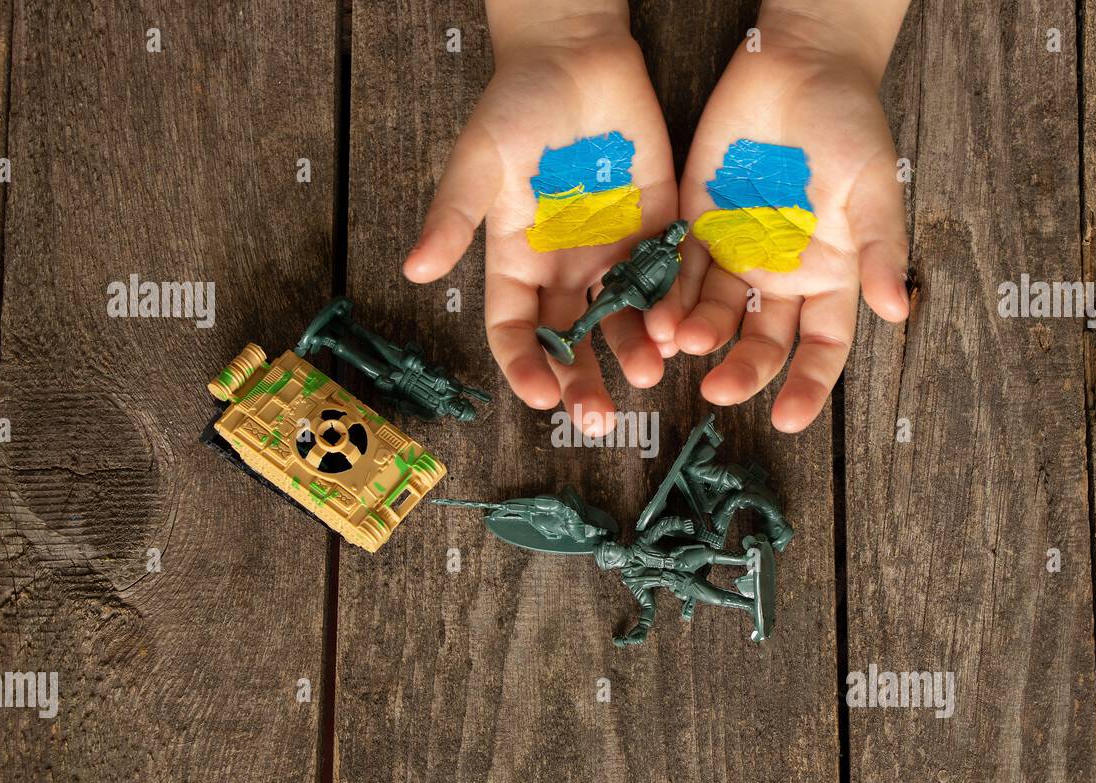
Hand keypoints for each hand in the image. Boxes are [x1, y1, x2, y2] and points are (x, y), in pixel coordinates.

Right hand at [404, 5, 676, 435]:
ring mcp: (614, 249)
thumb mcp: (479, 160)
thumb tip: (417, 272)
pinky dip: (672, 303)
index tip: (540, 395)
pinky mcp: (658, 225)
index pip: (516, 328)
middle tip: (599, 417)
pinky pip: (667, 274)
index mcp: (519, 259)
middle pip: (573, 338)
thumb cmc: (518, 103)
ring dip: (634, 349)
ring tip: (647, 372)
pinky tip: (679, 327)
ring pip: (625, 317)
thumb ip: (454, 216)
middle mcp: (566, 266)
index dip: (525, 364)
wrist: (577, 52)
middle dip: (583, 380)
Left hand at [654, 2, 910, 432]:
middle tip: (717, 390)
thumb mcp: (875, 186)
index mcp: (827, 277)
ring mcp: (733, 255)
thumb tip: (896, 311)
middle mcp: (778, 278)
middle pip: (760, 341)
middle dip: (742, 369)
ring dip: (696, 334)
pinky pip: (676, 271)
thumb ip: (881, 249)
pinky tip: (652, 314)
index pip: (820, 348)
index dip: (807, 385)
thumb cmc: (847, 124)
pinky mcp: (694, 226)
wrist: (798, 64)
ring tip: (680, 343)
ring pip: (713, 312)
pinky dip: (664, 294)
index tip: (788, 418)